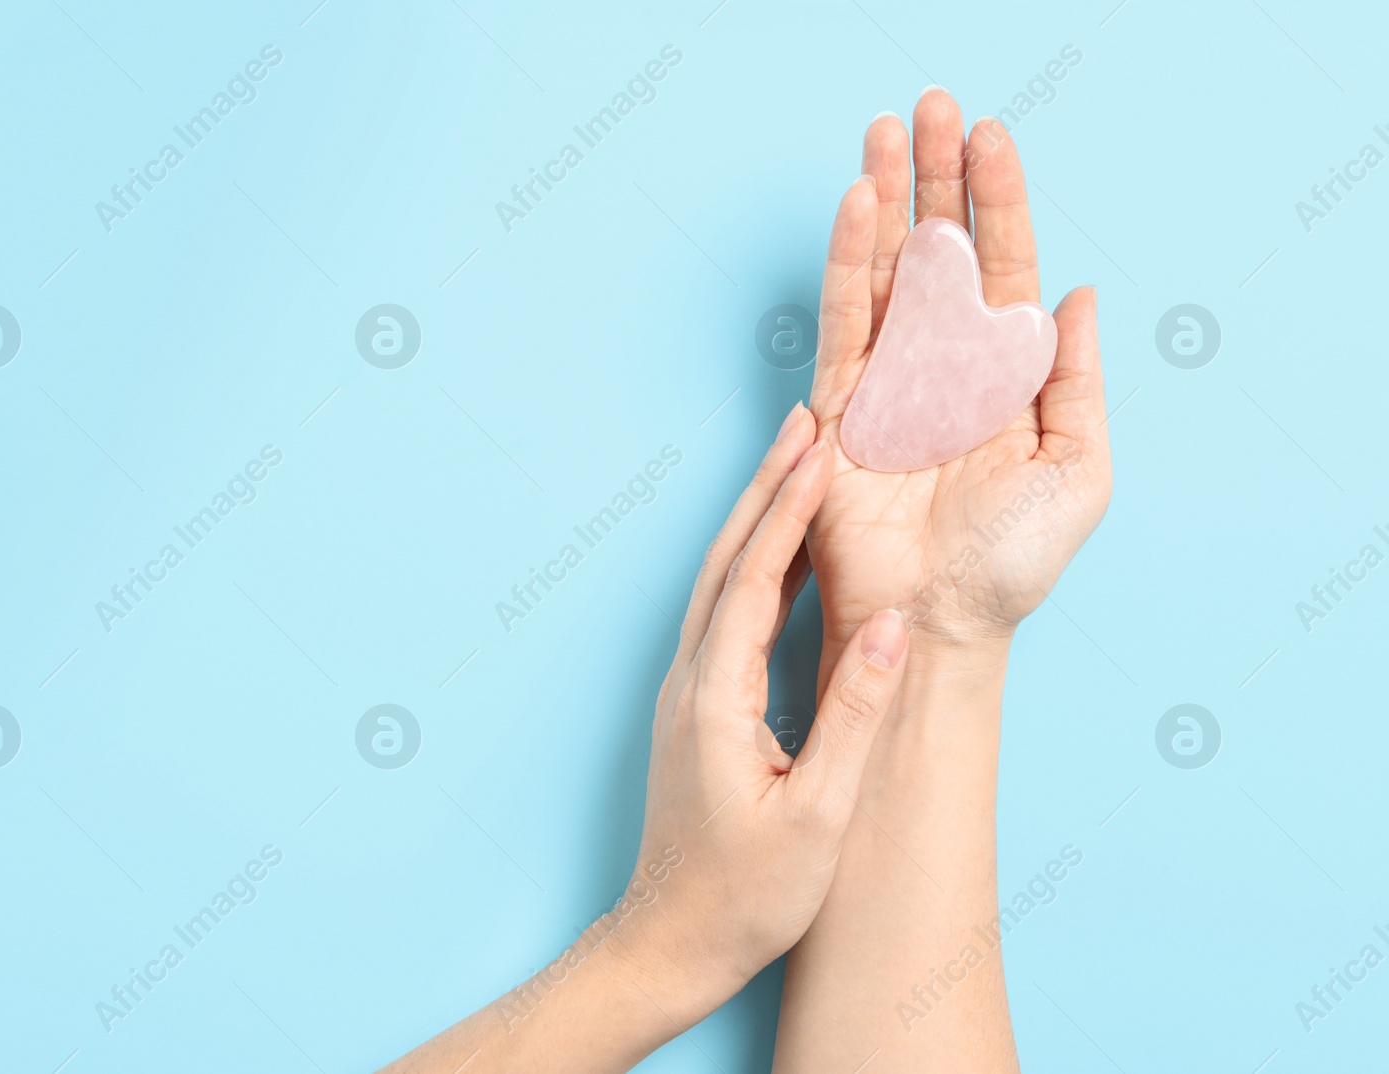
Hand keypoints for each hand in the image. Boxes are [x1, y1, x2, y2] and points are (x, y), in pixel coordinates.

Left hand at [607, 404, 910, 1020]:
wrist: (671, 941)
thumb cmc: (746, 894)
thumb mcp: (816, 812)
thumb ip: (854, 715)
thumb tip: (896, 628)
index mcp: (717, 696)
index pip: (755, 578)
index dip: (789, 508)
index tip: (821, 446)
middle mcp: (690, 679)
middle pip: (727, 561)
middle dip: (767, 487)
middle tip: (807, 422)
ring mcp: (686, 691)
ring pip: (719, 582)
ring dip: (757, 520)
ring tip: (800, 465)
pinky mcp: (695, 707)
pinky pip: (724, 615)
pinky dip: (756, 569)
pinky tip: (788, 558)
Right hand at [805, 89, 1111, 667]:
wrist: (939, 622)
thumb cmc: (1012, 563)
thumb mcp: (1079, 469)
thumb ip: (1077, 380)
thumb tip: (1077, 293)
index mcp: (1004, 374)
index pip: (1002, 266)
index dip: (998, 200)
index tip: (990, 135)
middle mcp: (945, 365)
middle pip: (939, 250)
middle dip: (937, 178)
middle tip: (932, 107)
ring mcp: (890, 383)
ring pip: (886, 272)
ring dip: (886, 201)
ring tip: (885, 133)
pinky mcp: (842, 409)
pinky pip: (843, 322)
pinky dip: (846, 263)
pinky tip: (853, 208)